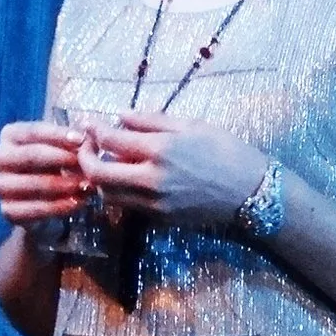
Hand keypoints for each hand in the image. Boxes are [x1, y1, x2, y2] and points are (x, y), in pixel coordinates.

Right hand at [0, 119, 85, 229]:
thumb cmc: (55, 165)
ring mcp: (0, 185)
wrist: (44, 200)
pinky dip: (57, 207)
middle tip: (85, 165)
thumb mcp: (63, 148)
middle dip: (61, 159)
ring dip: (62, 185)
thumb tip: (88, 141)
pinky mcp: (7, 210)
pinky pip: (32, 209)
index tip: (81, 140)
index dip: (59, 135)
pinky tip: (76, 203)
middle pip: (30, 155)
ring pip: (31, 184)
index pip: (34, 131)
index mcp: (10, 135)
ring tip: (85, 186)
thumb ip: (73, 142)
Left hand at [82, 110, 266, 225]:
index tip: (87, 124)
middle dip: (84, 158)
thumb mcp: (190, 125)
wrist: (250, 191)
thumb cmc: (225, 150)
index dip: (92, 130)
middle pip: (97, 173)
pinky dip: (120, 192)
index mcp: (160, 150)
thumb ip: (150, 121)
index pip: (109, 140)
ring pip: (107, 194)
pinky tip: (128, 178)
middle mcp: (151, 179)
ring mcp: (154, 203)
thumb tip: (119, 117)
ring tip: (107, 162)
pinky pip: (127, 205)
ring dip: (100, 178)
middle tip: (87, 147)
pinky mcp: (159, 219)